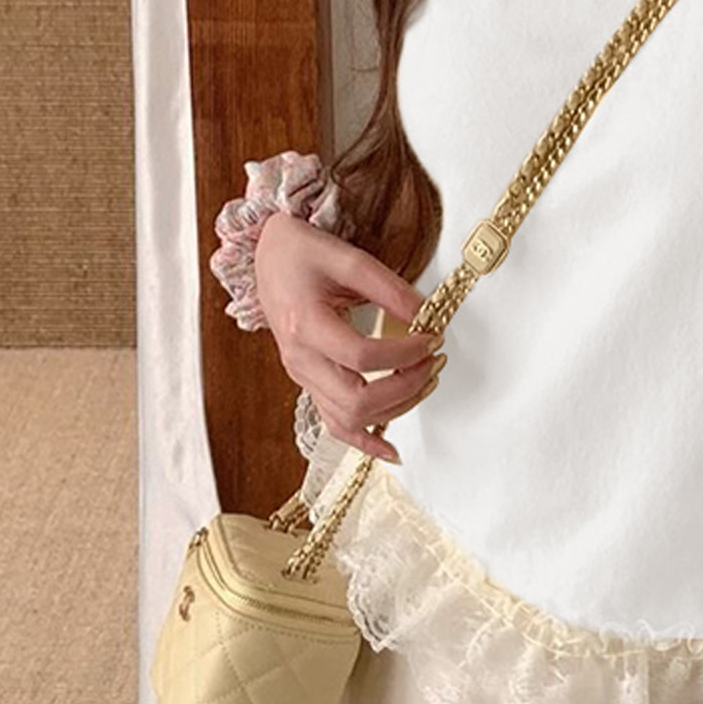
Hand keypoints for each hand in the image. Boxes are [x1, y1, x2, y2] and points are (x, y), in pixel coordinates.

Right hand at [255, 211, 443, 465]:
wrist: (269, 255)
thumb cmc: (304, 252)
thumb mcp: (349, 258)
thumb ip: (390, 289)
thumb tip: (427, 317)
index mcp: (305, 326)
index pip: (362, 357)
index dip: (405, 354)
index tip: (433, 337)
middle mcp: (299, 359)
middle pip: (355, 400)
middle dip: (406, 387)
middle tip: (434, 361)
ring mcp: (301, 376)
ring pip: (347, 419)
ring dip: (394, 409)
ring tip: (427, 381)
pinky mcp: (307, 381)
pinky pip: (333, 423)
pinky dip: (364, 440)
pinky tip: (391, 451)